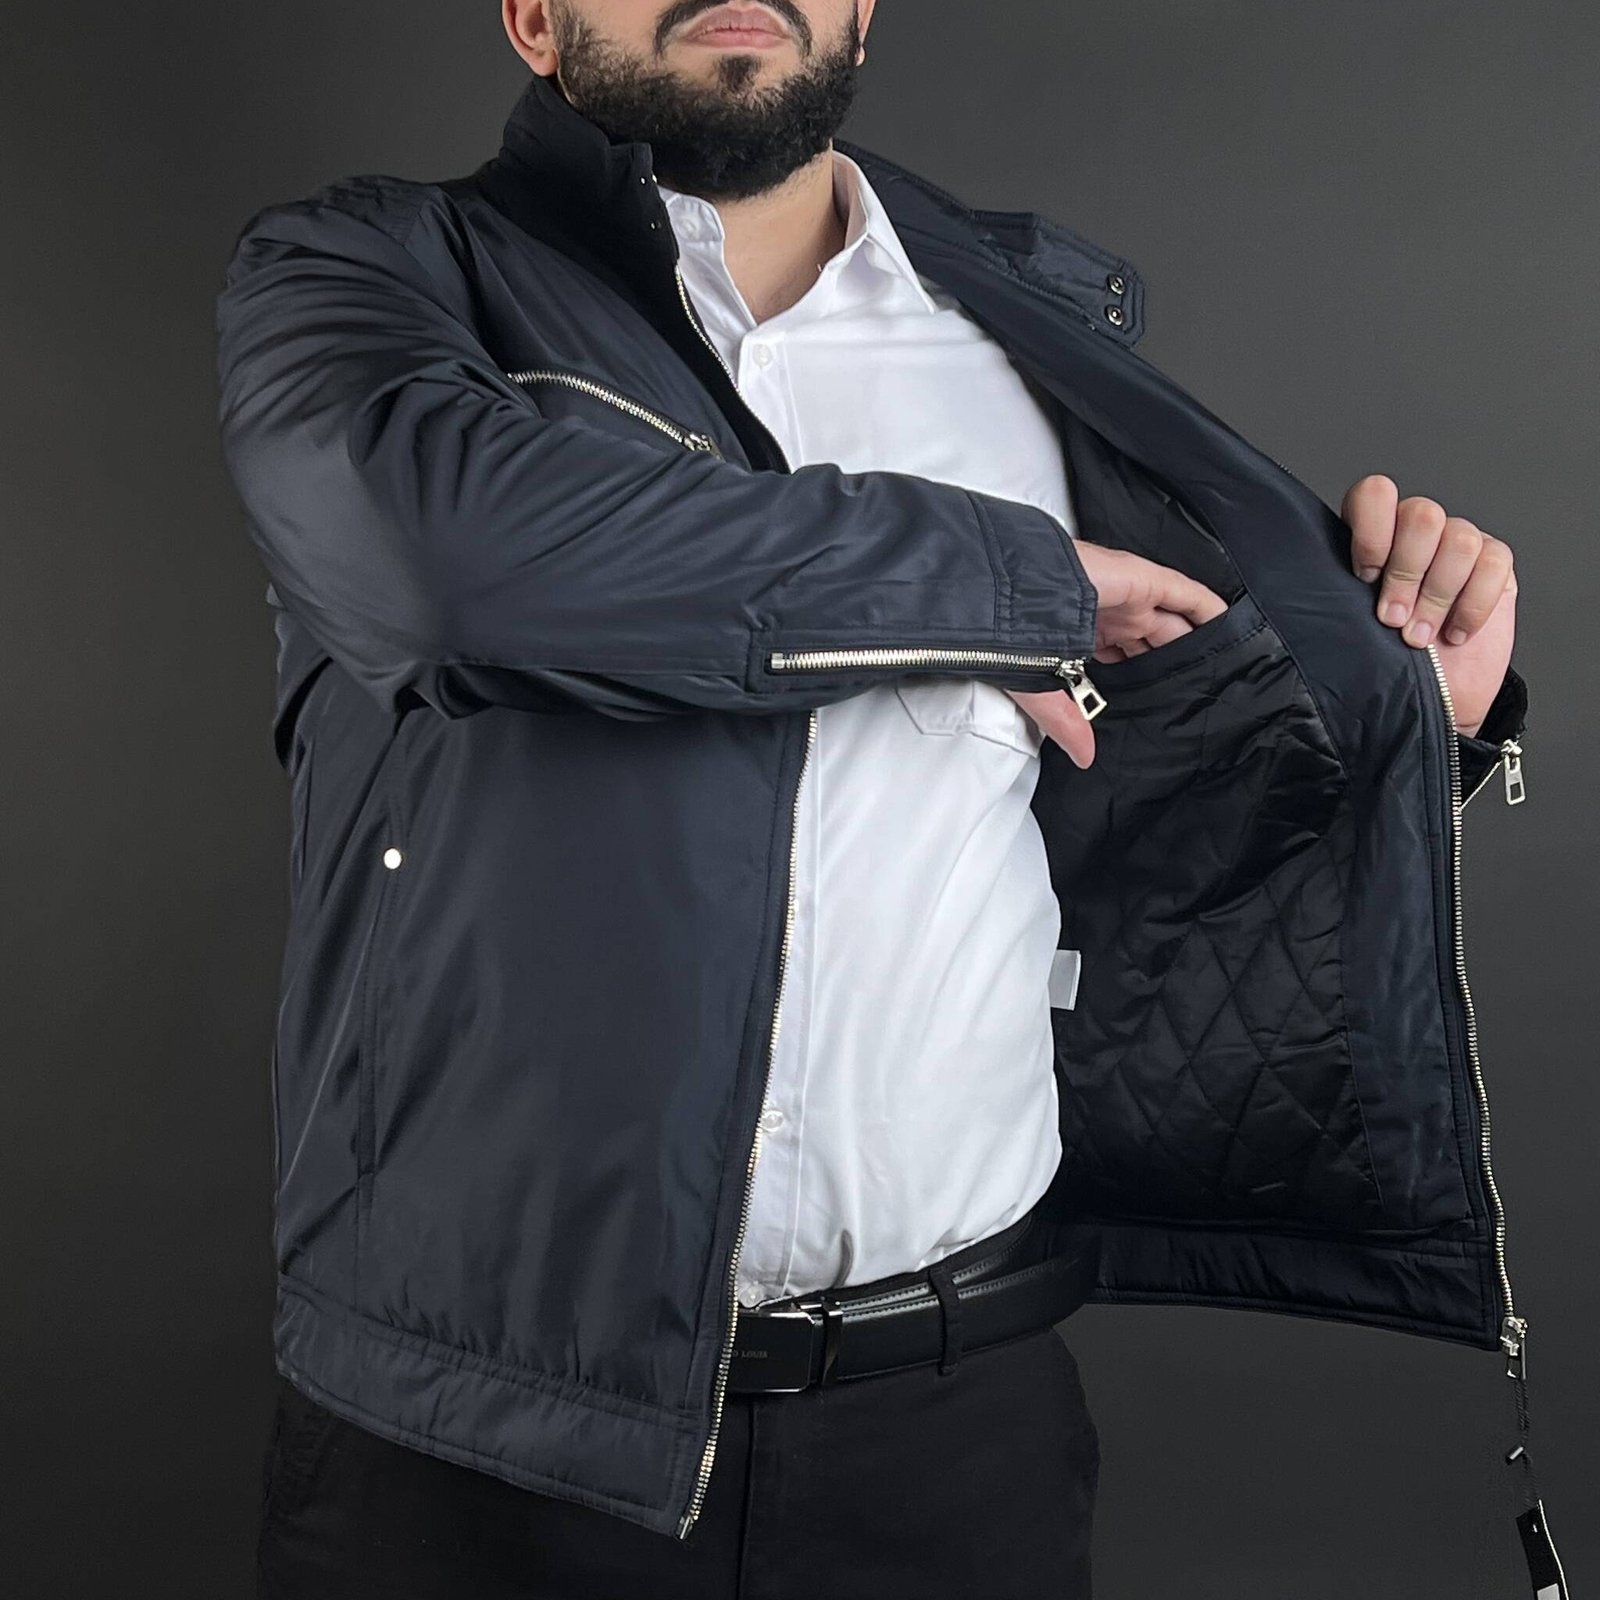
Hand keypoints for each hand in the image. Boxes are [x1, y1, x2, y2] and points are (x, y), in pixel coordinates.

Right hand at [1004, 542, 1227, 768]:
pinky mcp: (1141, 580)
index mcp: (1082, 635)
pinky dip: (1207, 609)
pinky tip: (1227, 625)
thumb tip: (1084, 758)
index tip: (1158, 702)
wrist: (1008, 598)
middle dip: (1174, 662)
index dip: (1143, 677)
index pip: (1123, 657)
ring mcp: (1126, 596)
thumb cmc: (1011, 636)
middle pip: (1153, 640)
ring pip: (1173, 619)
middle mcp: (1108, 614)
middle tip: (1200, 690)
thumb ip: (1068, 722)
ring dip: (1195, 638)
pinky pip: (1185, 594)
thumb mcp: (1042, 689)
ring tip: (1222, 662)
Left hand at [1343, 475, 1516, 736]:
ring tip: (1419, 637)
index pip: (1374, 494)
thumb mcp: (1342, 628)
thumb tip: (1270, 598)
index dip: (1371, 530)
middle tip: (1391, 619)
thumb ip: (1326, 598)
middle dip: (1406, 573)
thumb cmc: (1378, 663)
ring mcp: (1459, 544)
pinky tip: (1456, 633)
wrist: (1426, 701)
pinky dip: (1473, 604)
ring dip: (1437, 596)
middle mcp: (1416, 530)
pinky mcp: (1494, 565)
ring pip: (1459, 540)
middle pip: (1421, 514)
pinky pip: (1493, 564)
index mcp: (1373, 533)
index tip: (1363, 575)